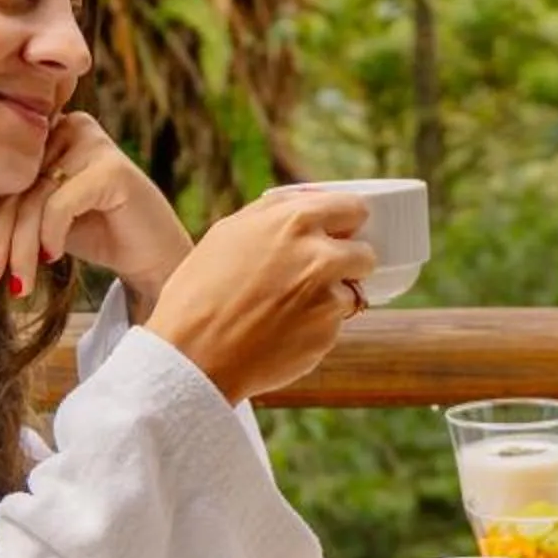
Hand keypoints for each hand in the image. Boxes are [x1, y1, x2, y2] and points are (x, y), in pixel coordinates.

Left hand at [0, 114, 193, 308]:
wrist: (151, 256)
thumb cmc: (95, 231)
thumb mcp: (39, 218)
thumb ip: (4, 204)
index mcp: (52, 130)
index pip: (4, 169)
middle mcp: (72, 127)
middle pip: (16, 183)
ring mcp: (95, 144)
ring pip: (34, 199)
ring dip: (21, 246)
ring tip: (18, 280)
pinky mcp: (114, 169)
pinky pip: (60, 205)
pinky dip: (50, 236)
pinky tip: (53, 257)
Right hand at [143, 188, 378, 406]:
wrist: (191, 355)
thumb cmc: (201, 290)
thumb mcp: (230, 232)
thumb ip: (277, 212)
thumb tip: (314, 202)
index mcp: (294, 222)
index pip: (354, 208)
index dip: (348, 222)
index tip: (343, 231)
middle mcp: (319, 257)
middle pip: (366, 253)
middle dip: (348, 263)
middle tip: (319, 274)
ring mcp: (327, 298)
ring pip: (354, 291)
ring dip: (332, 297)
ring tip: (288, 308)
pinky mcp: (328, 334)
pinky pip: (335, 324)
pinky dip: (317, 327)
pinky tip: (282, 331)